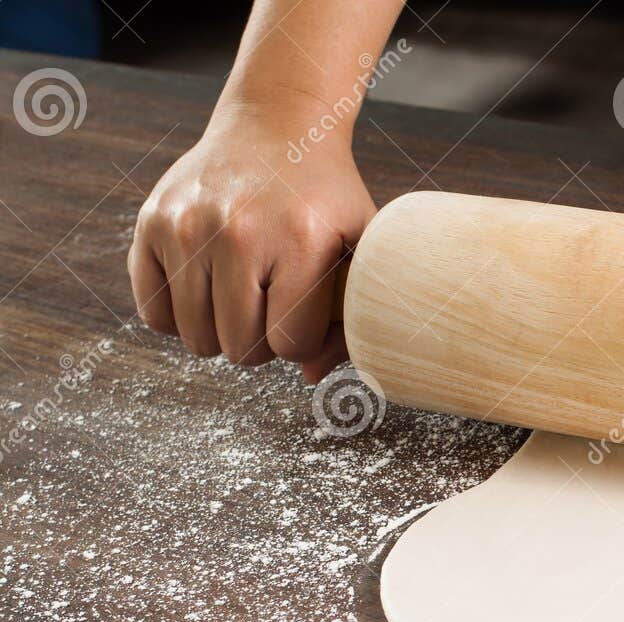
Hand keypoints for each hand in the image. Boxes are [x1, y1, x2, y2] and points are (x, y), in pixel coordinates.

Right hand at [128, 103, 375, 381]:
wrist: (277, 129)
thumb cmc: (325, 200)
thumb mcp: (360, 248)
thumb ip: (348, 318)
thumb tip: (311, 377)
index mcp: (299, 241)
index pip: (289, 344)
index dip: (301, 341)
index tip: (305, 314)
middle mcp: (237, 232)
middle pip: (240, 348)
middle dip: (261, 343)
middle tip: (272, 309)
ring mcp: (187, 226)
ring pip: (195, 338)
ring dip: (221, 332)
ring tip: (242, 298)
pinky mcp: (151, 222)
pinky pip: (154, 313)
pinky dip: (179, 315)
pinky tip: (207, 288)